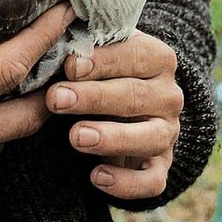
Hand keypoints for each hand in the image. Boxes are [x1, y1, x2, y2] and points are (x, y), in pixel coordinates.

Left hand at [46, 31, 182, 199]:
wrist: (126, 106)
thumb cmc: (102, 71)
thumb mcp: (97, 53)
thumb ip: (83, 46)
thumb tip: (52, 37)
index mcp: (158, 58)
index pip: (135, 55)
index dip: (103, 61)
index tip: (70, 65)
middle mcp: (169, 95)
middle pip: (136, 96)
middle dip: (94, 98)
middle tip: (56, 99)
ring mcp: (168, 133)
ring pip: (150, 138)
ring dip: (113, 138)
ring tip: (76, 137)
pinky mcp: (161, 166)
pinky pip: (153, 181)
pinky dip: (127, 183)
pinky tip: (97, 177)